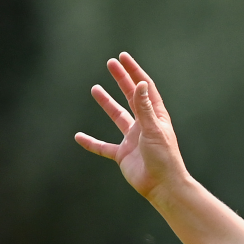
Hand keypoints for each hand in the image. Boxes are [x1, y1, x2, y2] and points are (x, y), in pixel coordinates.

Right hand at [74, 53, 188, 202]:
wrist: (162, 186)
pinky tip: (79, 136)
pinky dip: (91, 142)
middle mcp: (144, 124)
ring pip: (117, 117)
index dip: (134, 72)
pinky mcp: (123, 155)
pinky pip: (103, 147)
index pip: (144, 88)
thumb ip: (144, 108)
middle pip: (131, 96)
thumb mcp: (153, 129)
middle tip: (110, 63)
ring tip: (95, 88)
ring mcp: (133, 139)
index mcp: (155, 116)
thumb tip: (140, 84)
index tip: (123, 57)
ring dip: (107, 103)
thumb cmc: (164, 158)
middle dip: (121, 80)